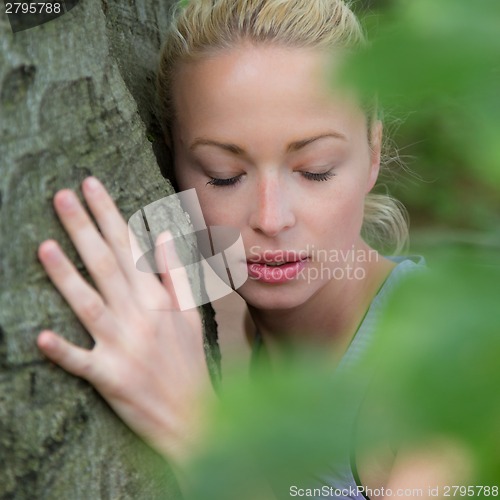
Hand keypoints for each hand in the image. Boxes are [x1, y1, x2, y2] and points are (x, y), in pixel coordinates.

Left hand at [37, 176, 211, 465]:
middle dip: (83, 228)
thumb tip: (164, 233)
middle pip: (106, 266)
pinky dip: (62, 351)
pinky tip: (40, 337)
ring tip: (43, 247)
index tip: (91, 186)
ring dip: (66, 277)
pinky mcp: (109, 377)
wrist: (193, 414)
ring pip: (89, 305)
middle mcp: (139, 316)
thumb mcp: (192, 312)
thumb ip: (176, 271)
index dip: (109, 215)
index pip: (129, 247)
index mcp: (157, 299)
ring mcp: (123, 346)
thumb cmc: (190, 360)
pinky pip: (81, 362)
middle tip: (61, 196)